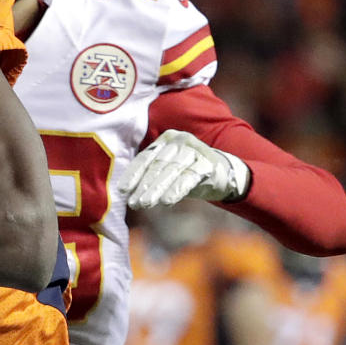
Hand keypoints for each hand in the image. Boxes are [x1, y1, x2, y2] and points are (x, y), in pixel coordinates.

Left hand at [120, 128, 250, 209]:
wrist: (222, 172)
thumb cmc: (186, 172)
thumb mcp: (166, 170)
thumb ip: (149, 176)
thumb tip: (126, 193)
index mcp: (165, 140)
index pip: (145, 158)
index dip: (133, 174)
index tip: (123, 191)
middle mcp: (179, 141)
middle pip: (157, 165)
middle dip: (144, 185)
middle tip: (134, 203)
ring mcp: (195, 150)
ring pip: (171, 171)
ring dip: (157, 189)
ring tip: (145, 204)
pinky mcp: (208, 163)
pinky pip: (189, 177)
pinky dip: (177, 190)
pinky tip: (167, 202)